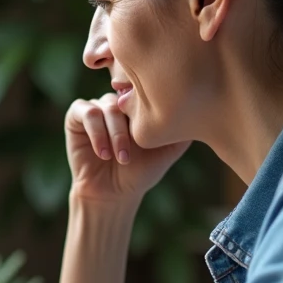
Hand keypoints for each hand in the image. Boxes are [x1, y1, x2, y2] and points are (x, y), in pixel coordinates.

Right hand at [65, 93, 189, 203]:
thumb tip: (205, 109)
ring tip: (121, 158)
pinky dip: (97, 133)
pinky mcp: (76, 115)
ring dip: (115, 134)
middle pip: (127, 97)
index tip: (154, 136)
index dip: (149, 109)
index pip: (146, 90)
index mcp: (139, 104)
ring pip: (108, 106)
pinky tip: (104, 154)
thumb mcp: (169, 150)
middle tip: (136, 150)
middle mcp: (118, 101)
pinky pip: (87, 112)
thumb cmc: (141, 172)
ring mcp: (98, 105)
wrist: (114, 192)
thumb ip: (183, 130)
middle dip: (132, 124)